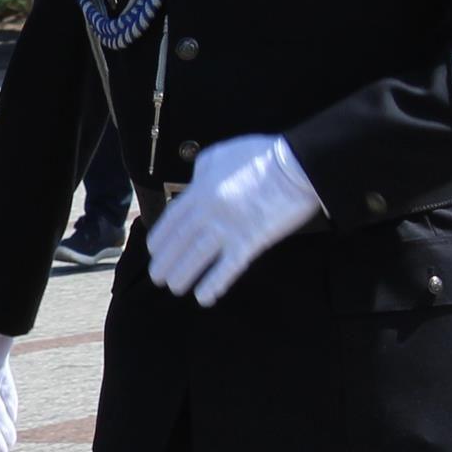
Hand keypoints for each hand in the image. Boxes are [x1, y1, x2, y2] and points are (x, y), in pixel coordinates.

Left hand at [144, 134, 323, 307]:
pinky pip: (227, 268)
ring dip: (183, 276)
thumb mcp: (221, 152)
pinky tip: (204, 298)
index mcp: (200, 189)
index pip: (171, 220)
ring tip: (176, 288)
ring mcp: (228, 227)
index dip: (160, 238)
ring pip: (196, 257)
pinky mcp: (250, 241)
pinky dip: (213, 284)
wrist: (296, 163)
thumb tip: (195, 184)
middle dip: (165, 262)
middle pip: (179, 241)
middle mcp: (208, 210)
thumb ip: (202, 170)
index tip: (154, 251)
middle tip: (158, 278)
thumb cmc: (261, 155)